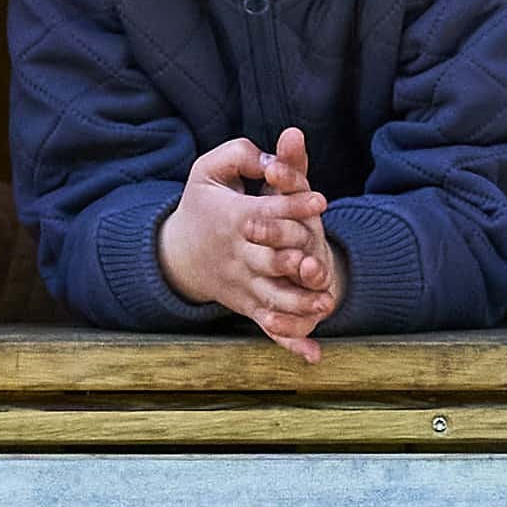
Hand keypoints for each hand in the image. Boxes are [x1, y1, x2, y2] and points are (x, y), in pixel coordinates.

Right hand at [159, 126, 344, 358]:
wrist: (180, 253)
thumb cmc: (203, 204)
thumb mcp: (209, 170)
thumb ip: (240, 154)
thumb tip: (273, 152)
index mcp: (231, 218)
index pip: (265, 212)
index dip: (292, 204)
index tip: (321, 198)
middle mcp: (238, 255)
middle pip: (268, 259)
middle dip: (293, 260)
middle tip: (318, 259)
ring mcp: (243, 284)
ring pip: (273, 298)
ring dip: (299, 304)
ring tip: (326, 300)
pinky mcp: (248, 306)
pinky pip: (270, 327)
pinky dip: (291, 342)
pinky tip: (313, 354)